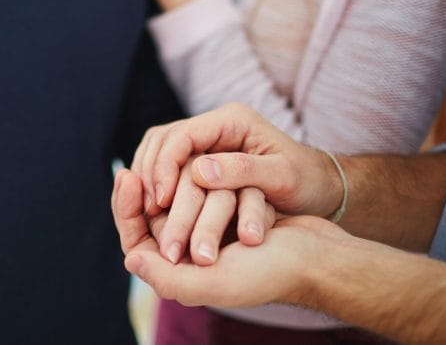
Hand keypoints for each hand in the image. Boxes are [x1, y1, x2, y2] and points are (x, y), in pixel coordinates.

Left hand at [113, 168, 341, 308]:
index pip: (138, 241)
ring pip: (185, 199)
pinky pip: (210, 189)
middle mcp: (194, 256)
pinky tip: (208, 165)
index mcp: (182, 276)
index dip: (125, 208)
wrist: (321, 258)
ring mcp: (214, 231)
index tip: (125, 176)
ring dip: (187, 188)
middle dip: (157, 195)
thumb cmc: (270, 272)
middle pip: (159, 217)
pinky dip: (210, 179)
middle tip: (150, 170)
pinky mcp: (232, 212)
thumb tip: (130, 259)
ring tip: (189, 174)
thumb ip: (169, 278)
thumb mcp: (214, 281)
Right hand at [131, 103, 343, 262]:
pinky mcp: (202, 158)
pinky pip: (168, 166)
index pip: (182, 135)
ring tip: (147, 212)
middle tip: (147, 208)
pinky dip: (157, 185)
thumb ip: (243, 171)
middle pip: (163, 139)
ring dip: (148, 179)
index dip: (164, 166)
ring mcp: (206, 141)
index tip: (160, 200)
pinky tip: (155, 210)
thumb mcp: (282, 177)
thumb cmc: (307, 182)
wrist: (320, 188)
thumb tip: (198, 171)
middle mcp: (214, 125)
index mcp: (232, 120)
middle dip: (150, 172)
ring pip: (159, 150)